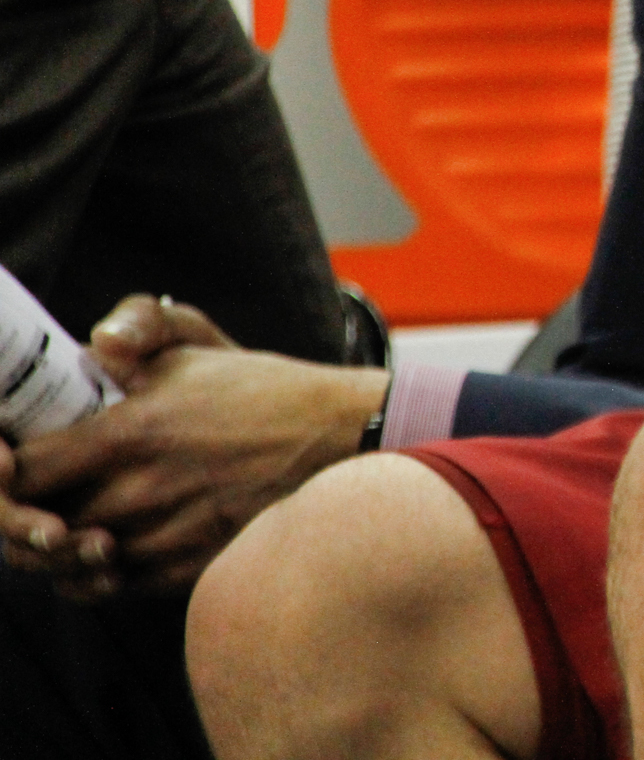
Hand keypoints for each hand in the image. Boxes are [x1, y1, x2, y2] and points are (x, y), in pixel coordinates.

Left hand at [2, 295, 383, 594]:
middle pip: (35, 527)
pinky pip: (115, 587)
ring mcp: (164, 535)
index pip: (21, 472)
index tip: (9, 462)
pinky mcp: (190, 566)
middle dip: (24, 515)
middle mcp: (139, 491)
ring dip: (57, 548)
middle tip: (30, 498)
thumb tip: (96, 344)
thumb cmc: (266, 390)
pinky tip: (105, 545)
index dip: (2, 473)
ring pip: (70, 564)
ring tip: (65, 523)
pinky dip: (97, 573)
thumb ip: (142, 325)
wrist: (341, 438)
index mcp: (130, 432)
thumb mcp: (201, 342)